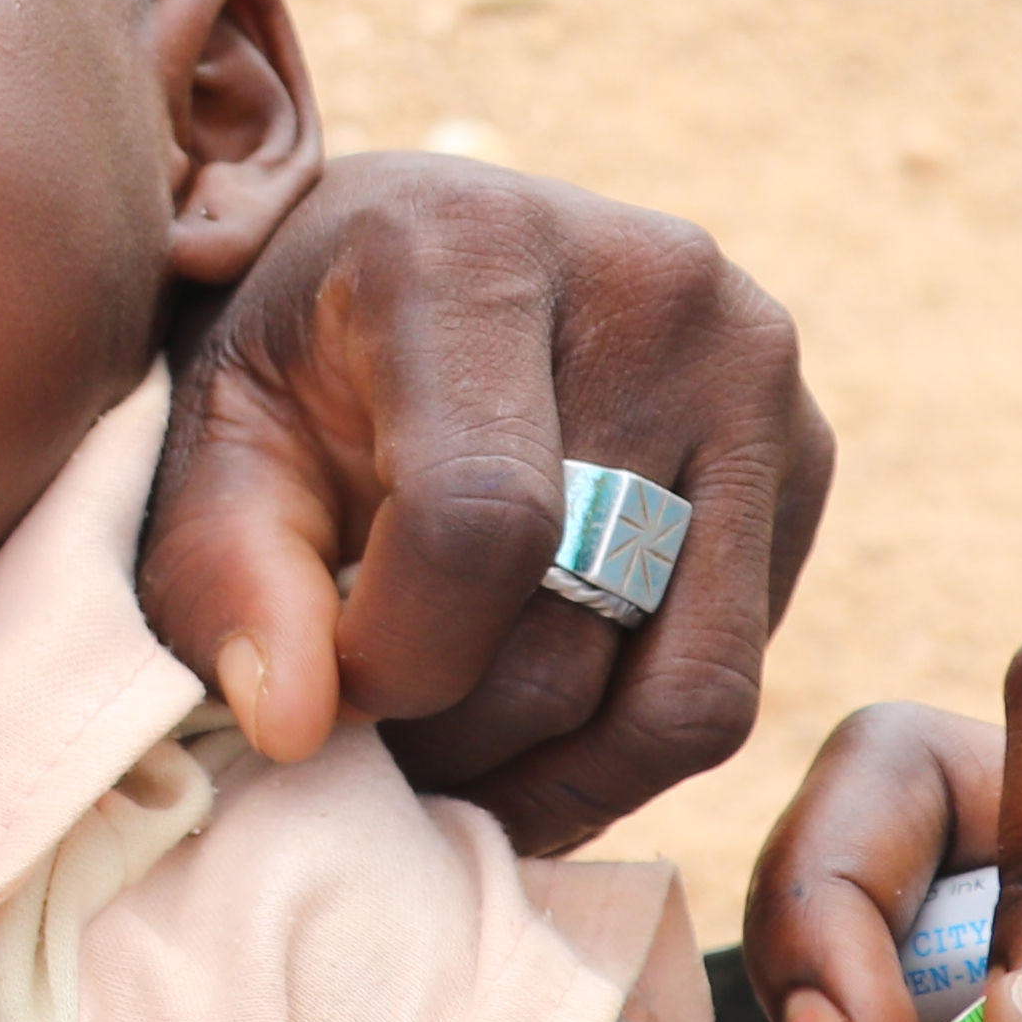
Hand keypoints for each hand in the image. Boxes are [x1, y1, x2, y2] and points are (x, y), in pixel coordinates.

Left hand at [140, 153, 831, 850]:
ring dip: (551, 774)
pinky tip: (530, 719)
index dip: (394, 659)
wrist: (416, 252)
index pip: (478, 521)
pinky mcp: (808, 455)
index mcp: (480, 246)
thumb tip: (294, 728)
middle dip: (452, 740)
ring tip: (452, 758)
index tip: (324, 690)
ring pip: (687, 693)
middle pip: (574, 634)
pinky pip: (733, 680)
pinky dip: (622, 743)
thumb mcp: (212, 437)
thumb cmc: (296, 351)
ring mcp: (758, 373)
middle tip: (371, 741)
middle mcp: (656, 290)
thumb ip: (222, 574)